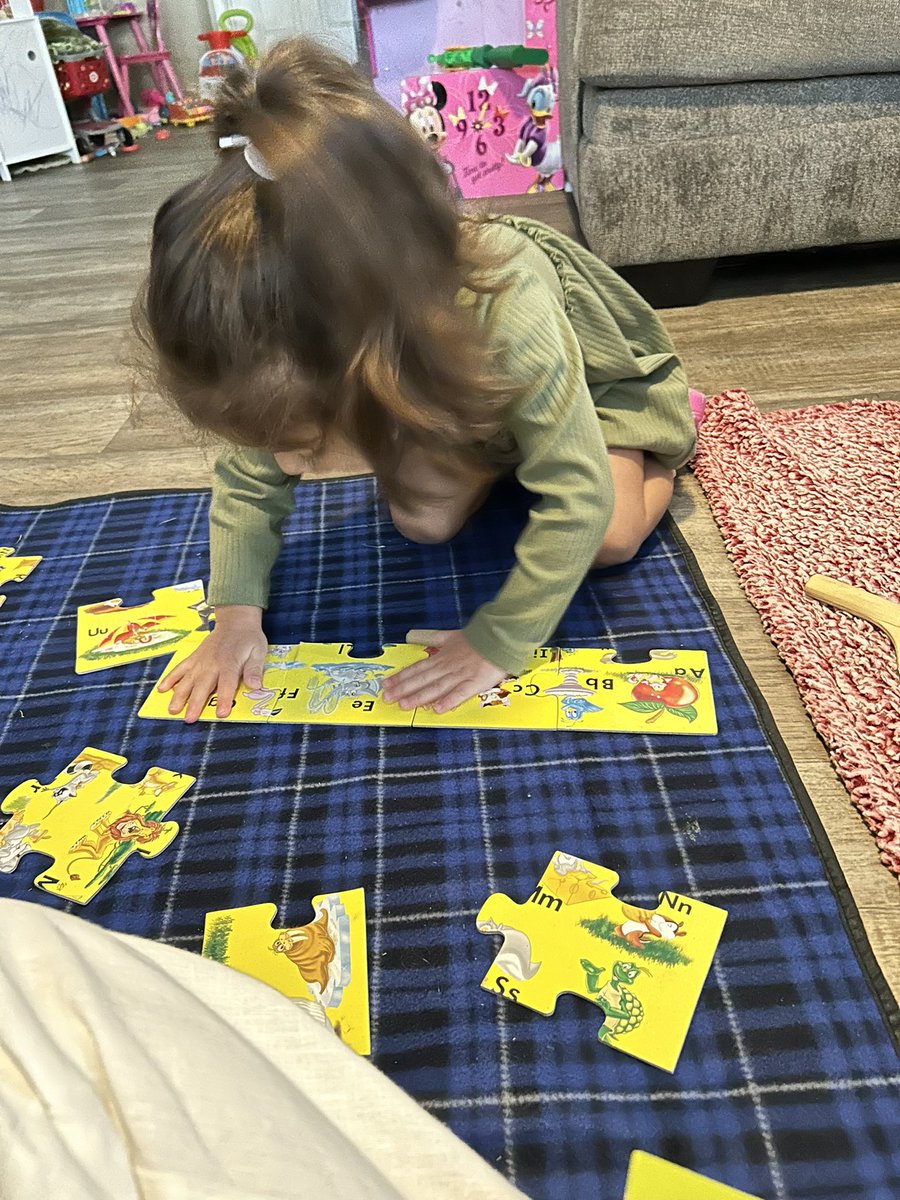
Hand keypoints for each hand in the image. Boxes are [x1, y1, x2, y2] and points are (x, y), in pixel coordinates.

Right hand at [157, 605, 266, 722]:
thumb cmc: (248, 639)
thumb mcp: (258, 652)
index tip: (221, 713)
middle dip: (195, 703)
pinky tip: (161, 689)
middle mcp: (212, 663)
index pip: (227, 684)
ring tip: (173, 710)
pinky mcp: (193, 658)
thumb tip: (255, 686)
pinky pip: (180, 668)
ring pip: (188, 680)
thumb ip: (254, 670)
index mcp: (230, 663)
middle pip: (203, 685)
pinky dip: (170, 678)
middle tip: (189, 719)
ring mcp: (200, 661)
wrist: (235, 621)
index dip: (224, 699)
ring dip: (179, 695)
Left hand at [381, 629, 505, 713]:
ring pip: (437, 687)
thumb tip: (410, 635)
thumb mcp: (450, 635)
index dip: (401, 677)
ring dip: (420, 696)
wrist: (499, 637)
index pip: (417, 668)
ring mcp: (461, 675)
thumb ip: (431, 638)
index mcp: (442, 656)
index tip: (387, 685)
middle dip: (403, 689)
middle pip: (422, 679)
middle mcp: (448, 666)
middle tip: (387, 698)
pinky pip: (461, 693)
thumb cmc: (476, 639)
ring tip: (404, 704)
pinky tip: (437, 708)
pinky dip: (449, 700)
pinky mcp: (475, 682)